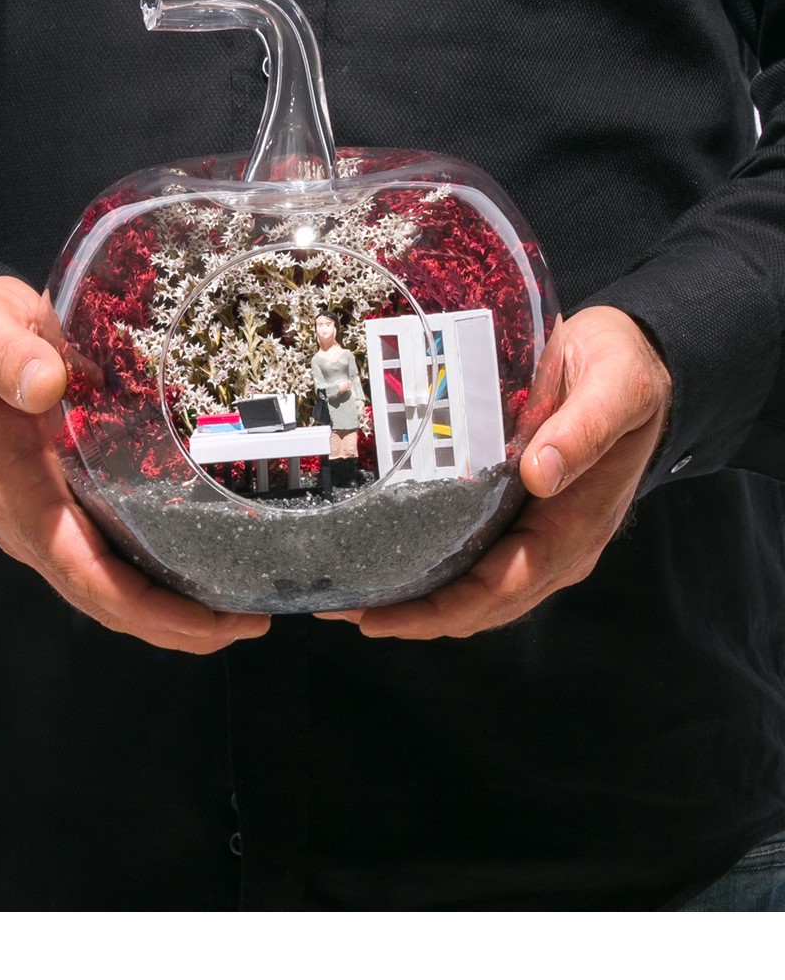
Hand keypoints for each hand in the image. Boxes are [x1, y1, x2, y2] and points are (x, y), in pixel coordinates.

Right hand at [0, 276, 269, 652]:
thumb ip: (7, 356)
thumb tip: (45, 384)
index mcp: (14, 492)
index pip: (81, 570)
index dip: (145, 606)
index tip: (206, 621)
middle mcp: (32, 522)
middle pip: (106, 598)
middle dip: (176, 625)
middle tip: (252, 624)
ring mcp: (51, 521)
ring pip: (113, 589)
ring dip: (175, 610)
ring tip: (244, 613)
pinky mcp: (70, 508)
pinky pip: (116, 560)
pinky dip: (163, 579)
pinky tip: (211, 571)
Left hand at [319, 306, 671, 639]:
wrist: (640, 361)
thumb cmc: (625, 372)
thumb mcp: (616, 387)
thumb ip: (585, 428)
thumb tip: (541, 471)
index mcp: (575, 527)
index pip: (502, 589)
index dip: (441, 611)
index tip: (382, 618)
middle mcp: (555, 546)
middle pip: (477, 603)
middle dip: (410, 615)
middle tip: (339, 607)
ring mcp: (537, 535)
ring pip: (470, 587)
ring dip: (412, 598)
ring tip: (346, 592)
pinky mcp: (519, 515)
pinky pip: (471, 557)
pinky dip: (427, 566)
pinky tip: (383, 554)